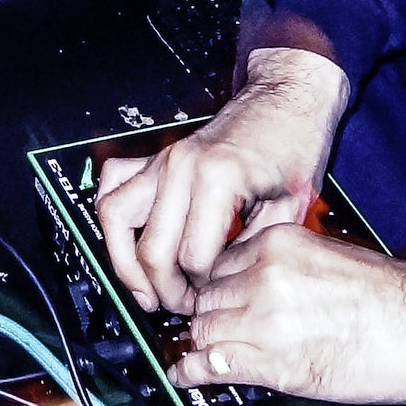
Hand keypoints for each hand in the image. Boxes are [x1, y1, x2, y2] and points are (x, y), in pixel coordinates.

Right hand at [95, 47, 350, 314]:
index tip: (212, 299)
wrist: (286, 98)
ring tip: (142, 287)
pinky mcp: (157, 156)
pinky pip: (112, 183)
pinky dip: (111, 214)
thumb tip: (223, 285)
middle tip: (181, 306)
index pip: (193, 258)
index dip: (203, 289)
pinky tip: (126, 239)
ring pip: (114, 215)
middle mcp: (181, 167)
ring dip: (123, 259)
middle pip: (151, 247)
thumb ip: (251, 248)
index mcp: (217, 179)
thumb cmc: (293, 145)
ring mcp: (163, 159)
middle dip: (163, 289)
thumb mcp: (289, 207)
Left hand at [170, 226, 405, 404]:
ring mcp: (264, 318)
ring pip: (205, 329)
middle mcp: (264, 274)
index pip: (220, 262)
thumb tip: (257, 281)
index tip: (217, 298)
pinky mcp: (273, 363)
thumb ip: (287, 264)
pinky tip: (184, 376)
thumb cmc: (395, 294)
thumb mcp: (330, 253)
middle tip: (211, 330)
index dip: (217, 286)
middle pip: (206, 295)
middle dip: (208, 315)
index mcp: (279, 243)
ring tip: (204, 354)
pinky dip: (193, 372)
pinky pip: (213, 364)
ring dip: (205, 344)